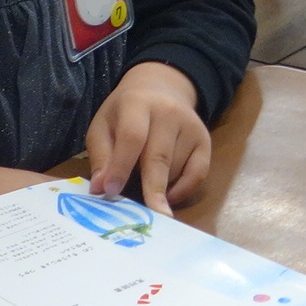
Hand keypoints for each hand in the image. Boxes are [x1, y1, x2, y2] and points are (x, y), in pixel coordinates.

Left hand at [85, 62, 211, 217]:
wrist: (160, 88)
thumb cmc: (124, 114)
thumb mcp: (103, 126)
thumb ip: (101, 155)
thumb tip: (100, 188)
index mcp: (137, 104)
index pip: (132, 138)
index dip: (121, 167)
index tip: (110, 192)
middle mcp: (169, 112)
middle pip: (160, 156)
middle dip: (152, 189)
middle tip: (150, 217)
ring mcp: (191, 125)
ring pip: (176, 168)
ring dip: (159, 187)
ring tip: (144, 188)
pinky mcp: (205, 139)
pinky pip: (198, 172)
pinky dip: (184, 190)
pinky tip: (168, 195)